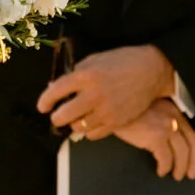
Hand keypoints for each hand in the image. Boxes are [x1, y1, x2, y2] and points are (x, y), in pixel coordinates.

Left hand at [36, 44, 174, 140]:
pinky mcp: (117, 122)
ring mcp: (106, 111)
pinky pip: (93, 135)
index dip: (45, 101)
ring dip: (73, 124)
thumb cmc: (122, 61)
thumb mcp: (95, 59)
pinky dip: (89, 130)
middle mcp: (94, 95)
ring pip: (77, 128)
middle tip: (58, 115)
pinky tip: (91, 121)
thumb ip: (76, 73)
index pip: (56, 91)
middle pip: (63, 116)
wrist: (151, 71)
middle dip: (56, 117)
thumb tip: (56, 86)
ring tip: (77, 117)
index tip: (42, 106)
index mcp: (86, 75)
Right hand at [111, 99, 194, 180]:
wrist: (113, 106)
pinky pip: (166, 158)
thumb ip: (164, 118)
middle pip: (192, 143)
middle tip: (190, 174)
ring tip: (176, 175)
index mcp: (175, 109)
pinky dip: (165, 167)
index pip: (194, 131)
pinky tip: (161, 171)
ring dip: (180, 167)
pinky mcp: (156, 136)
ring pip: (181, 153)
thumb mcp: (151, 108)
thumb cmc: (129, 109)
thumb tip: (172, 140)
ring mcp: (166, 126)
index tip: (193, 161)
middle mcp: (174, 117)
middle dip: (193, 161)